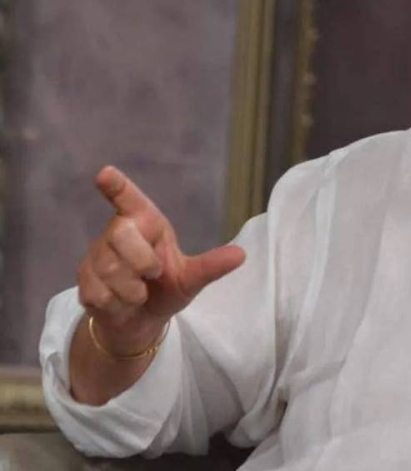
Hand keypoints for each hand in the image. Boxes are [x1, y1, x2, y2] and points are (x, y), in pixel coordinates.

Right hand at [77, 166, 245, 355]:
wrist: (139, 322)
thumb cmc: (166, 289)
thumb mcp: (191, 279)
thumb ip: (210, 266)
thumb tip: (241, 254)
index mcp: (146, 223)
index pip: (129, 199)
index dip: (117, 186)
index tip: (106, 172)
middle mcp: (118, 232)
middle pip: (121, 234)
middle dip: (142, 260)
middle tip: (153, 274)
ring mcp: (96, 255)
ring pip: (110, 268)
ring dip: (132, 290)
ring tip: (139, 292)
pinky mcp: (83, 280)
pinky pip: (99, 291)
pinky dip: (117, 304)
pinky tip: (121, 303)